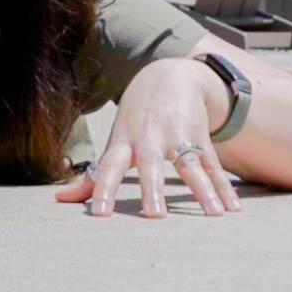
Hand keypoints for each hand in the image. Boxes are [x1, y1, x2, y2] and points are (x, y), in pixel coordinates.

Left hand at [53, 58, 241, 217]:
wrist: (169, 75)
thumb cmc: (135, 118)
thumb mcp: (114, 141)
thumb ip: (91, 176)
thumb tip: (60, 200)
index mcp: (123, 142)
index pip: (107, 167)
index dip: (101, 189)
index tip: (100, 214)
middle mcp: (149, 138)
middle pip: (150, 164)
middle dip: (152, 189)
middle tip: (156, 216)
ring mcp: (177, 135)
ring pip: (191, 164)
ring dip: (202, 190)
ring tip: (213, 214)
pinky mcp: (200, 136)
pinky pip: (213, 165)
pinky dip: (223, 187)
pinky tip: (232, 208)